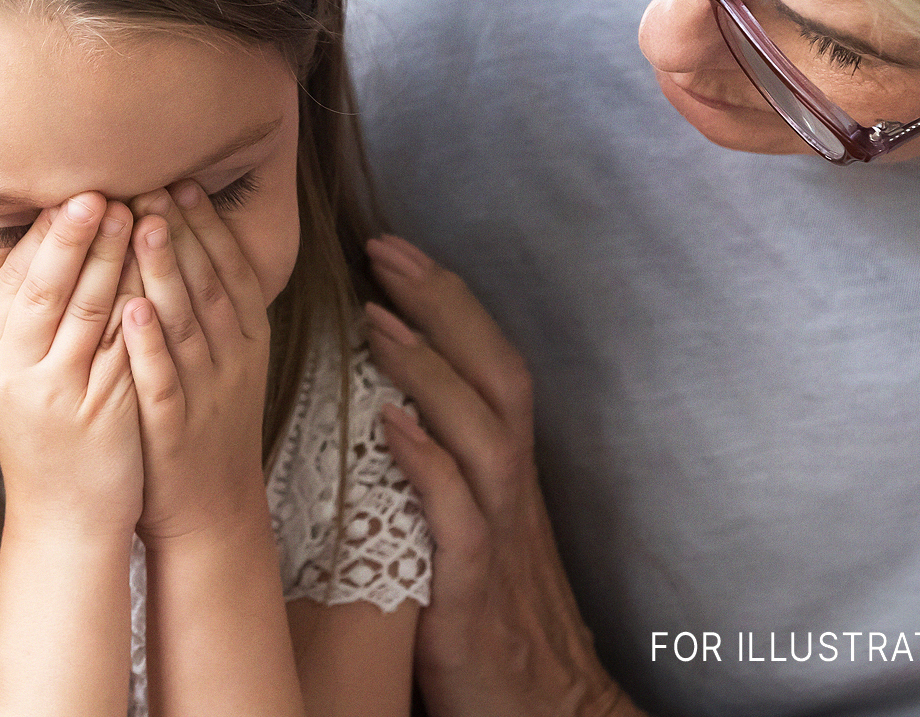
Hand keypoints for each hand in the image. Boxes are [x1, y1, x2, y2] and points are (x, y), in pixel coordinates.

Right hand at [0, 191, 142, 534]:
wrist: (63, 511)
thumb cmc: (46, 429)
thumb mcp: (18, 369)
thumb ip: (27, 311)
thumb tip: (51, 232)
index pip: (15, 276)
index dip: (46, 232)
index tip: (71, 191)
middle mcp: (14, 369)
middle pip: (48, 286)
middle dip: (77, 234)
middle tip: (103, 190)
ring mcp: (55, 392)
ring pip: (90, 310)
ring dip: (115, 258)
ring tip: (138, 215)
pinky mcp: (99, 411)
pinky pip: (125, 346)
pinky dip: (143, 304)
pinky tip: (162, 273)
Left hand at [116, 180, 272, 541]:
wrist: (212, 512)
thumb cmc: (206, 425)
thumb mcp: (224, 361)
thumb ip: (211, 308)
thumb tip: (189, 240)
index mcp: (247, 341)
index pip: (229, 271)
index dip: (208, 227)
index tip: (184, 183)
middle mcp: (232, 361)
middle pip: (209, 286)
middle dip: (184, 233)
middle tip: (156, 184)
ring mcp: (206, 395)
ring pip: (187, 324)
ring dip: (167, 272)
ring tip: (144, 225)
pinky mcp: (174, 430)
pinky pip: (162, 381)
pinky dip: (148, 346)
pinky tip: (130, 310)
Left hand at [362, 235, 641, 716]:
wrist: (543, 708)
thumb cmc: (490, 620)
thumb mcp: (465, 532)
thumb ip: (437, 471)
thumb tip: (380, 404)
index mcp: (508, 473)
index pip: (490, 364)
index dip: (449, 302)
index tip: (394, 249)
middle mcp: (514, 492)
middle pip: (498, 375)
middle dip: (444, 304)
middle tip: (384, 250)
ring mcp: (503, 539)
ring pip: (485, 433)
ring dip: (431, 370)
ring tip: (377, 320)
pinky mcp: (478, 593)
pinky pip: (462, 519)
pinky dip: (430, 466)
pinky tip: (392, 427)